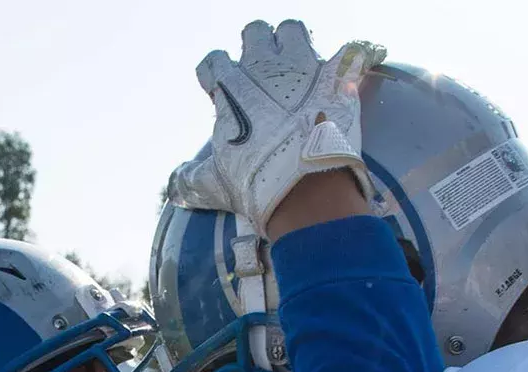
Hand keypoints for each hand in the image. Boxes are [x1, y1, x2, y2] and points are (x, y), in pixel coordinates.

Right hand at [166, 20, 383, 234]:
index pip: (214, 61)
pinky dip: (349, 61)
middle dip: (257, 47)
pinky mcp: (337, 75)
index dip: (215, 75)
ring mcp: (303, 65)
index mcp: (230, 86)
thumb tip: (176, 183)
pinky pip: (351, 51)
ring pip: (293, 29)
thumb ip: (191, 178)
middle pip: (255, 31)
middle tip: (262, 74)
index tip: (221, 94)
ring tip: (298, 67)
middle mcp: (263, 66)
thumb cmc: (256, 183)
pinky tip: (345, 75)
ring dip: (293, 44)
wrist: (306, 186)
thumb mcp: (213, 183)